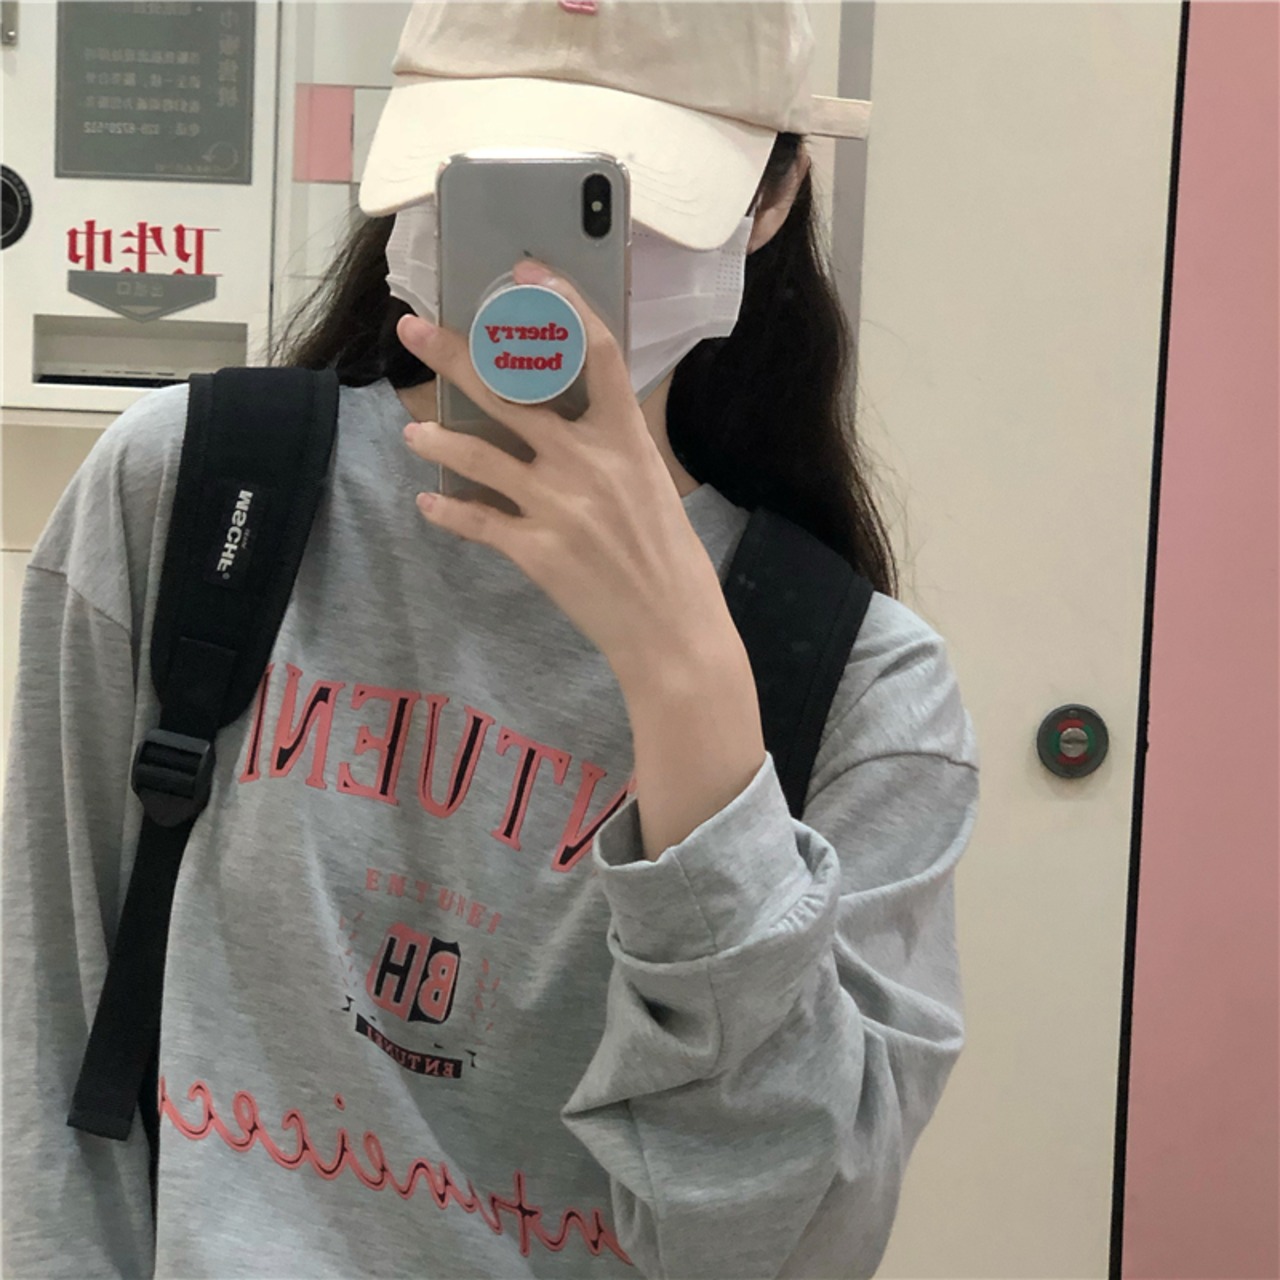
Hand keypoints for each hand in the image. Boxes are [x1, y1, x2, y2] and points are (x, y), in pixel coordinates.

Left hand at [397, 259, 731, 684]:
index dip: (561, 302)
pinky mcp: (536, 552)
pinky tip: (429, 503)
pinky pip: (477, 521)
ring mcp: (558, 507)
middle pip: (509, 391)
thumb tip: (562, 417)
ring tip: (414, 432)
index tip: (527, 272)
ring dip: (438, 438)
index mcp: (626, 439)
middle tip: (413, 330)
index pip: (595, 350)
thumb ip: (611, 447)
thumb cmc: (671, 561)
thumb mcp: (653, 486)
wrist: (674, 633)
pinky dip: (448, 511)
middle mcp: (588, 463)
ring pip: (478, 454)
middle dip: (454, 355)